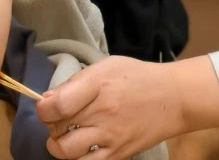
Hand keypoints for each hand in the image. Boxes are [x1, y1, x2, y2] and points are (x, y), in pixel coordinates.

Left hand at [38, 56, 218, 159]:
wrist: (175, 98)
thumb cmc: (138, 78)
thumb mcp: (106, 67)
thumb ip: (76, 83)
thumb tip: (48, 99)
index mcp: (97, 86)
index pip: (55, 105)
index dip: (43, 108)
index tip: (48, 105)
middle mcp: (102, 113)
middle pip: (56, 128)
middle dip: (52, 124)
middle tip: (62, 118)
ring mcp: (110, 137)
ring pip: (66, 151)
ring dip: (60, 144)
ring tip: (69, 135)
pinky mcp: (118, 154)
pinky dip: (78, 158)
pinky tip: (83, 146)